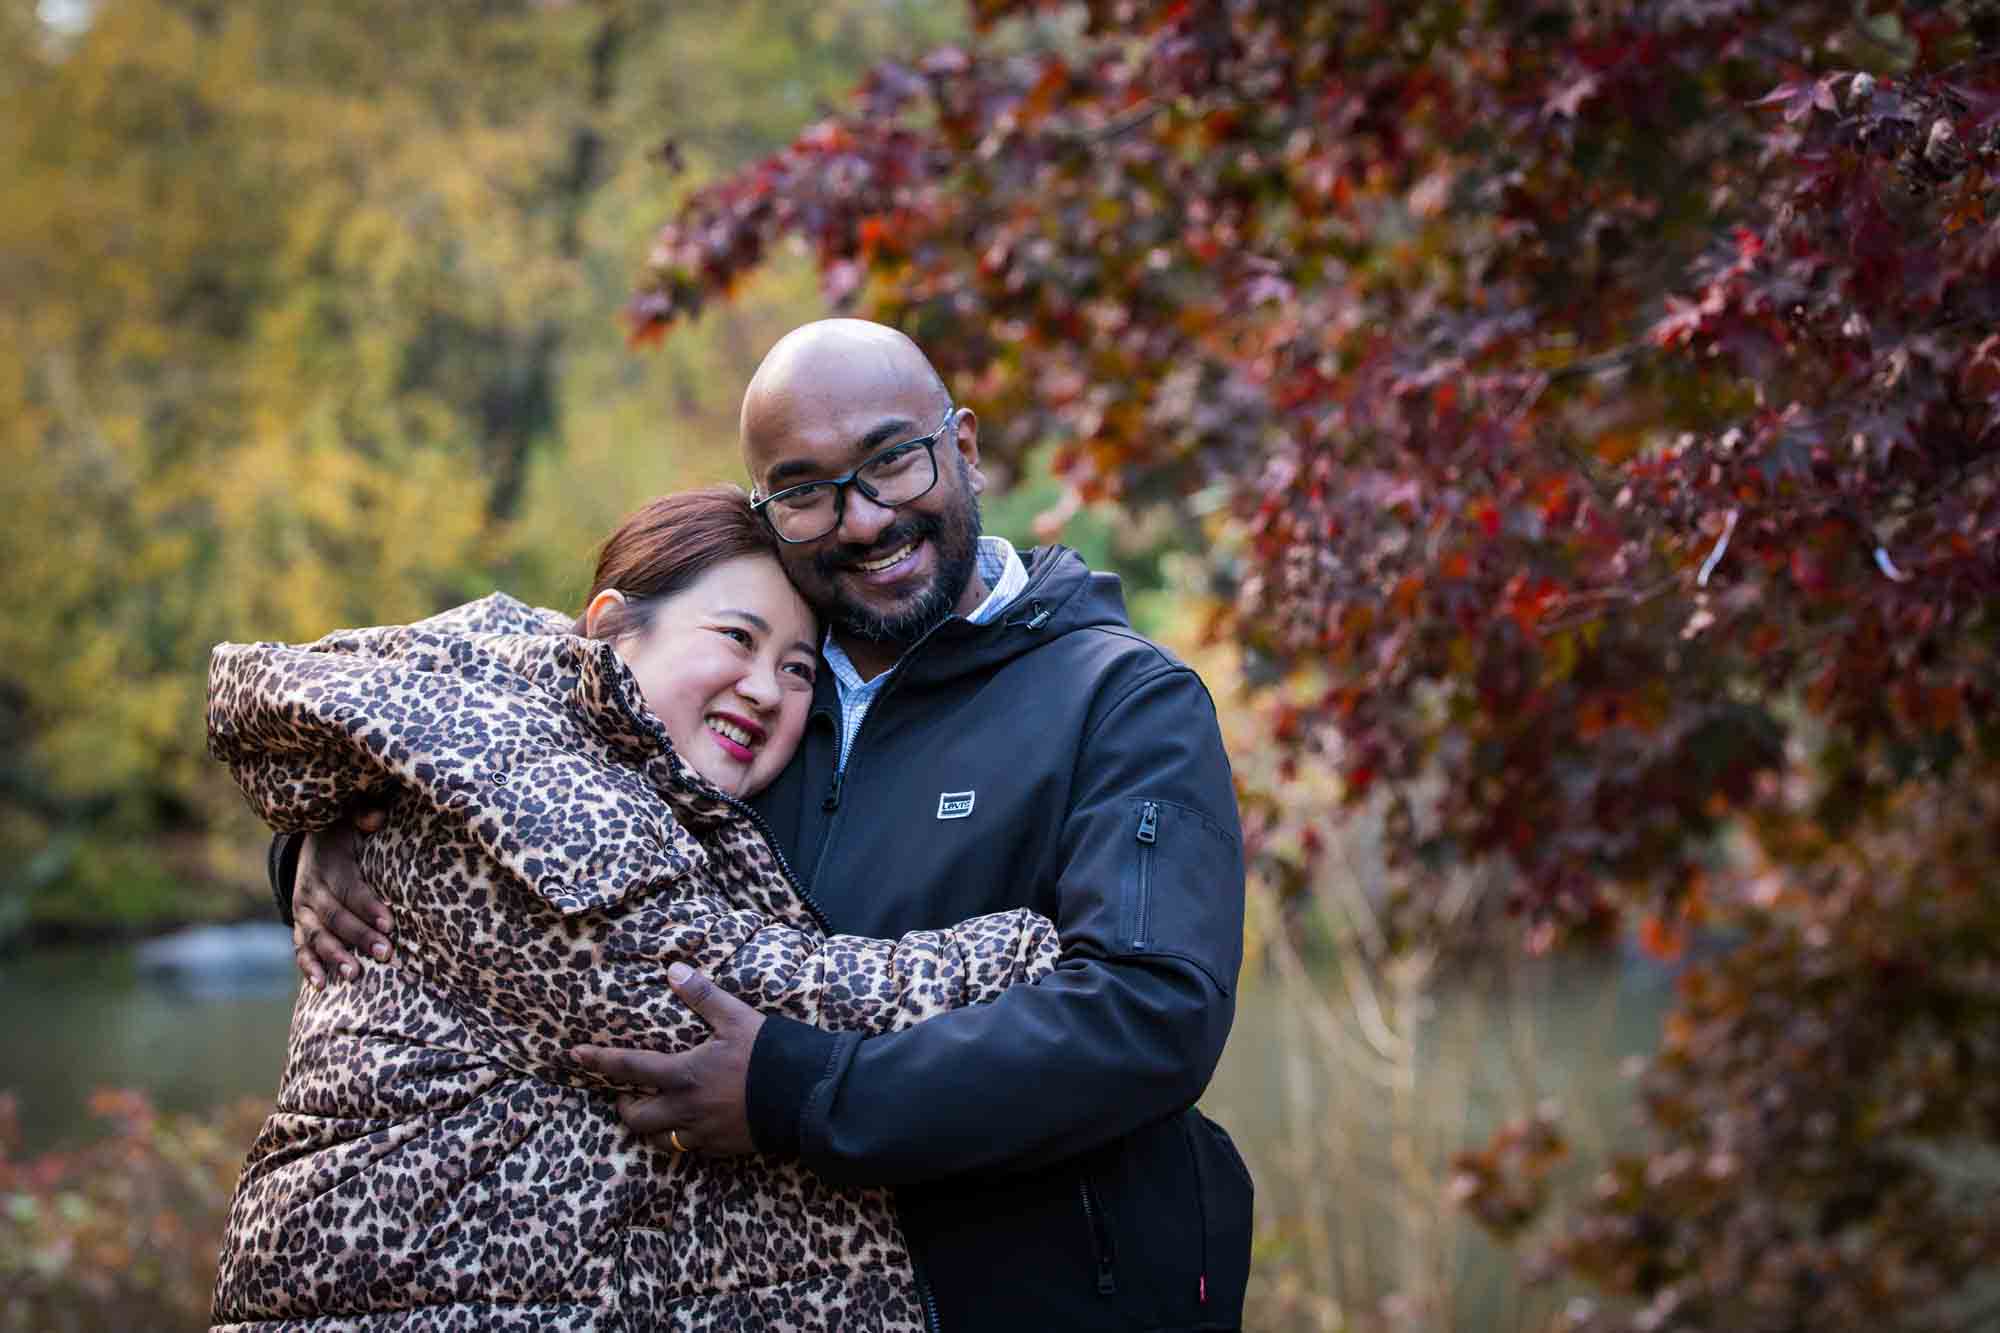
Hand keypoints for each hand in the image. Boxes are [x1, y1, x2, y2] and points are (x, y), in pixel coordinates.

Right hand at [292, 806, 393, 987]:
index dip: (368, 906)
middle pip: (335, 917)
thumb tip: (376, 817)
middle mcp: (311, 889)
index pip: (349, 888)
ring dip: (335, 956)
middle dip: (359, 937)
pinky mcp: (299, 926)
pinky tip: (322, 984)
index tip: (390, 924)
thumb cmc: (345, 835)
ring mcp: (301, 911)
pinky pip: (300, 949)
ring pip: (316, 936)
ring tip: (355, 975)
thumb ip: (364, 816)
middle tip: (384, 954)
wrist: (312, 845)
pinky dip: (309, 967)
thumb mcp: (352, 820)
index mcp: (328, 865)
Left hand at [571, 964, 764, 1155]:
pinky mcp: (721, 1149)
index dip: (600, 1060)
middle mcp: (686, 1108)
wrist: (805, 1097)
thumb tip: (674, 969)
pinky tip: (692, 1125)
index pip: (630, 1067)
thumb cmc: (769, 1055)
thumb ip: (703, 996)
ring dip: (651, 1127)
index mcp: (684, 1074)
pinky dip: (682, 1137)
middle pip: (636, 1118)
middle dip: (625, 1108)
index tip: (576, 1055)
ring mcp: (702, 1133)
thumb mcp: (736, 1018)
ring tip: (656, 1112)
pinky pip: (689, 1148)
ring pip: (659, 1140)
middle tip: (627, 1095)